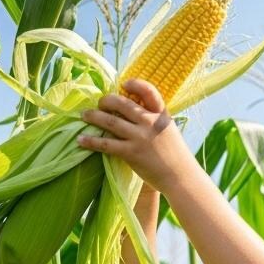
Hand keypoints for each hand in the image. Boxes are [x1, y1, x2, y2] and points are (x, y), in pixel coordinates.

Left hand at [78, 79, 193, 192]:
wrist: (182, 179)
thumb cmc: (177, 158)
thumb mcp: (170, 133)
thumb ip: (156, 122)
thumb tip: (138, 115)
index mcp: (161, 116)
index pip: (149, 91)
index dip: (134, 84)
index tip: (123, 84)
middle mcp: (150, 122)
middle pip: (122, 103)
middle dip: (106, 101)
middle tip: (99, 104)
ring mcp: (140, 137)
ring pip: (110, 121)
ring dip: (93, 116)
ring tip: (84, 116)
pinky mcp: (132, 153)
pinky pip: (106, 144)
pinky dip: (91, 142)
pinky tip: (80, 140)